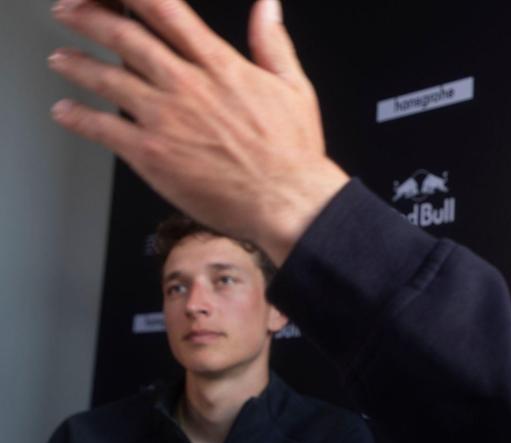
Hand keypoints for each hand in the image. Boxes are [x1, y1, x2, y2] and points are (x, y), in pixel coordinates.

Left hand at [48, 0, 348, 263]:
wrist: (287, 202)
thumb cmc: (293, 153)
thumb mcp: (294, 87)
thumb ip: (272, 43)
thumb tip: (268, 7)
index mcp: (220, 66)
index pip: (165, 11)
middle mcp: (187, 86)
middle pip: (124, 36)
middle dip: (87, 17)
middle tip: (68, 11)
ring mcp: (165, 119)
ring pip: (105, 79)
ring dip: (75, 64)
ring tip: (62, 59)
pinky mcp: (151, 155)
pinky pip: (102, 129)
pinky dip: (77, 117)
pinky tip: (66, 112)